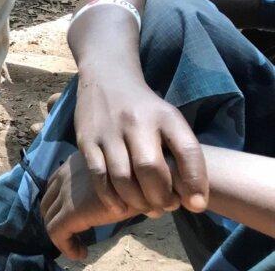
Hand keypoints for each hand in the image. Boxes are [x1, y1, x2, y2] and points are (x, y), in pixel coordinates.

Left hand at [41, 153, 137, 260]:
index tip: (72, 219)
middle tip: (72, 235)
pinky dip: (65, 246)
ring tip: (78, 247)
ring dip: (61, 235)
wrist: (146, 180)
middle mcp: (65, 175)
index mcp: (74, 165)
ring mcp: (66, 193)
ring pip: (49, 217)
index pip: (54, 186)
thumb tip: (103, 199)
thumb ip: (103, 183)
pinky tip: (81, 253)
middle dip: (56, 219)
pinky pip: (56, 232)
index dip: (59, 204)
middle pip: (48, 201)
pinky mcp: (72, 211)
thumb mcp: (114, 174)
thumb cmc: (139, 177)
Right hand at [75, 74, 207, 217]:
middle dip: (161, 197)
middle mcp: (136, 121)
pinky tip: (120, 206)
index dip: (196, 182)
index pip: (187, 150)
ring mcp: (108, 130)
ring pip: (122, 177)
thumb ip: (182, 153)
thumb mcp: (169, 119)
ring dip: (137, 201)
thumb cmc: (144, 107)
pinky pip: (98, 175)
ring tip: (147, 207)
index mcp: (165, 116)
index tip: (196, 205)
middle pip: (150, 168)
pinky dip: (110, 197)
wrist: (106, 76)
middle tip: (166, 207)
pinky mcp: (86, 139)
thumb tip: (192, 200)